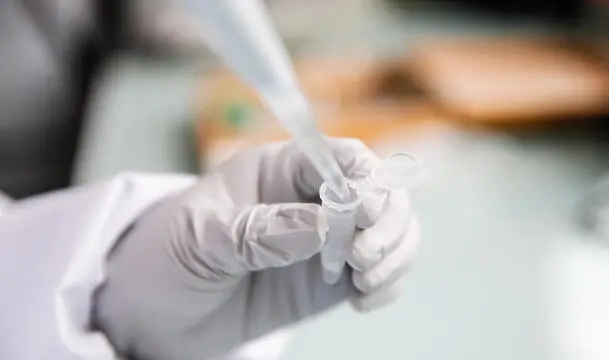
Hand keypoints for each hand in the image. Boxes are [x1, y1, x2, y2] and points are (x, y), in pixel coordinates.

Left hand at [94, 138, 420, 359]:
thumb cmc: (169, 257)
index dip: (366, 177)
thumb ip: (256, 231)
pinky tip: (364, 301)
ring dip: (395, 252)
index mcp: (279, 171)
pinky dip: (388, 283)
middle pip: (379, 191)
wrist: (162, 313)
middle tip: (362, 258)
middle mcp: (312, 199)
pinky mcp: (334, 278)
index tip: (367, 211)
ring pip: (392, 229)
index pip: (339, 156)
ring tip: (365, 283)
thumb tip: (321, 226)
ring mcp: (327, 240)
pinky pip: (382, 271)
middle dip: (386, 221)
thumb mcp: (200, 239)